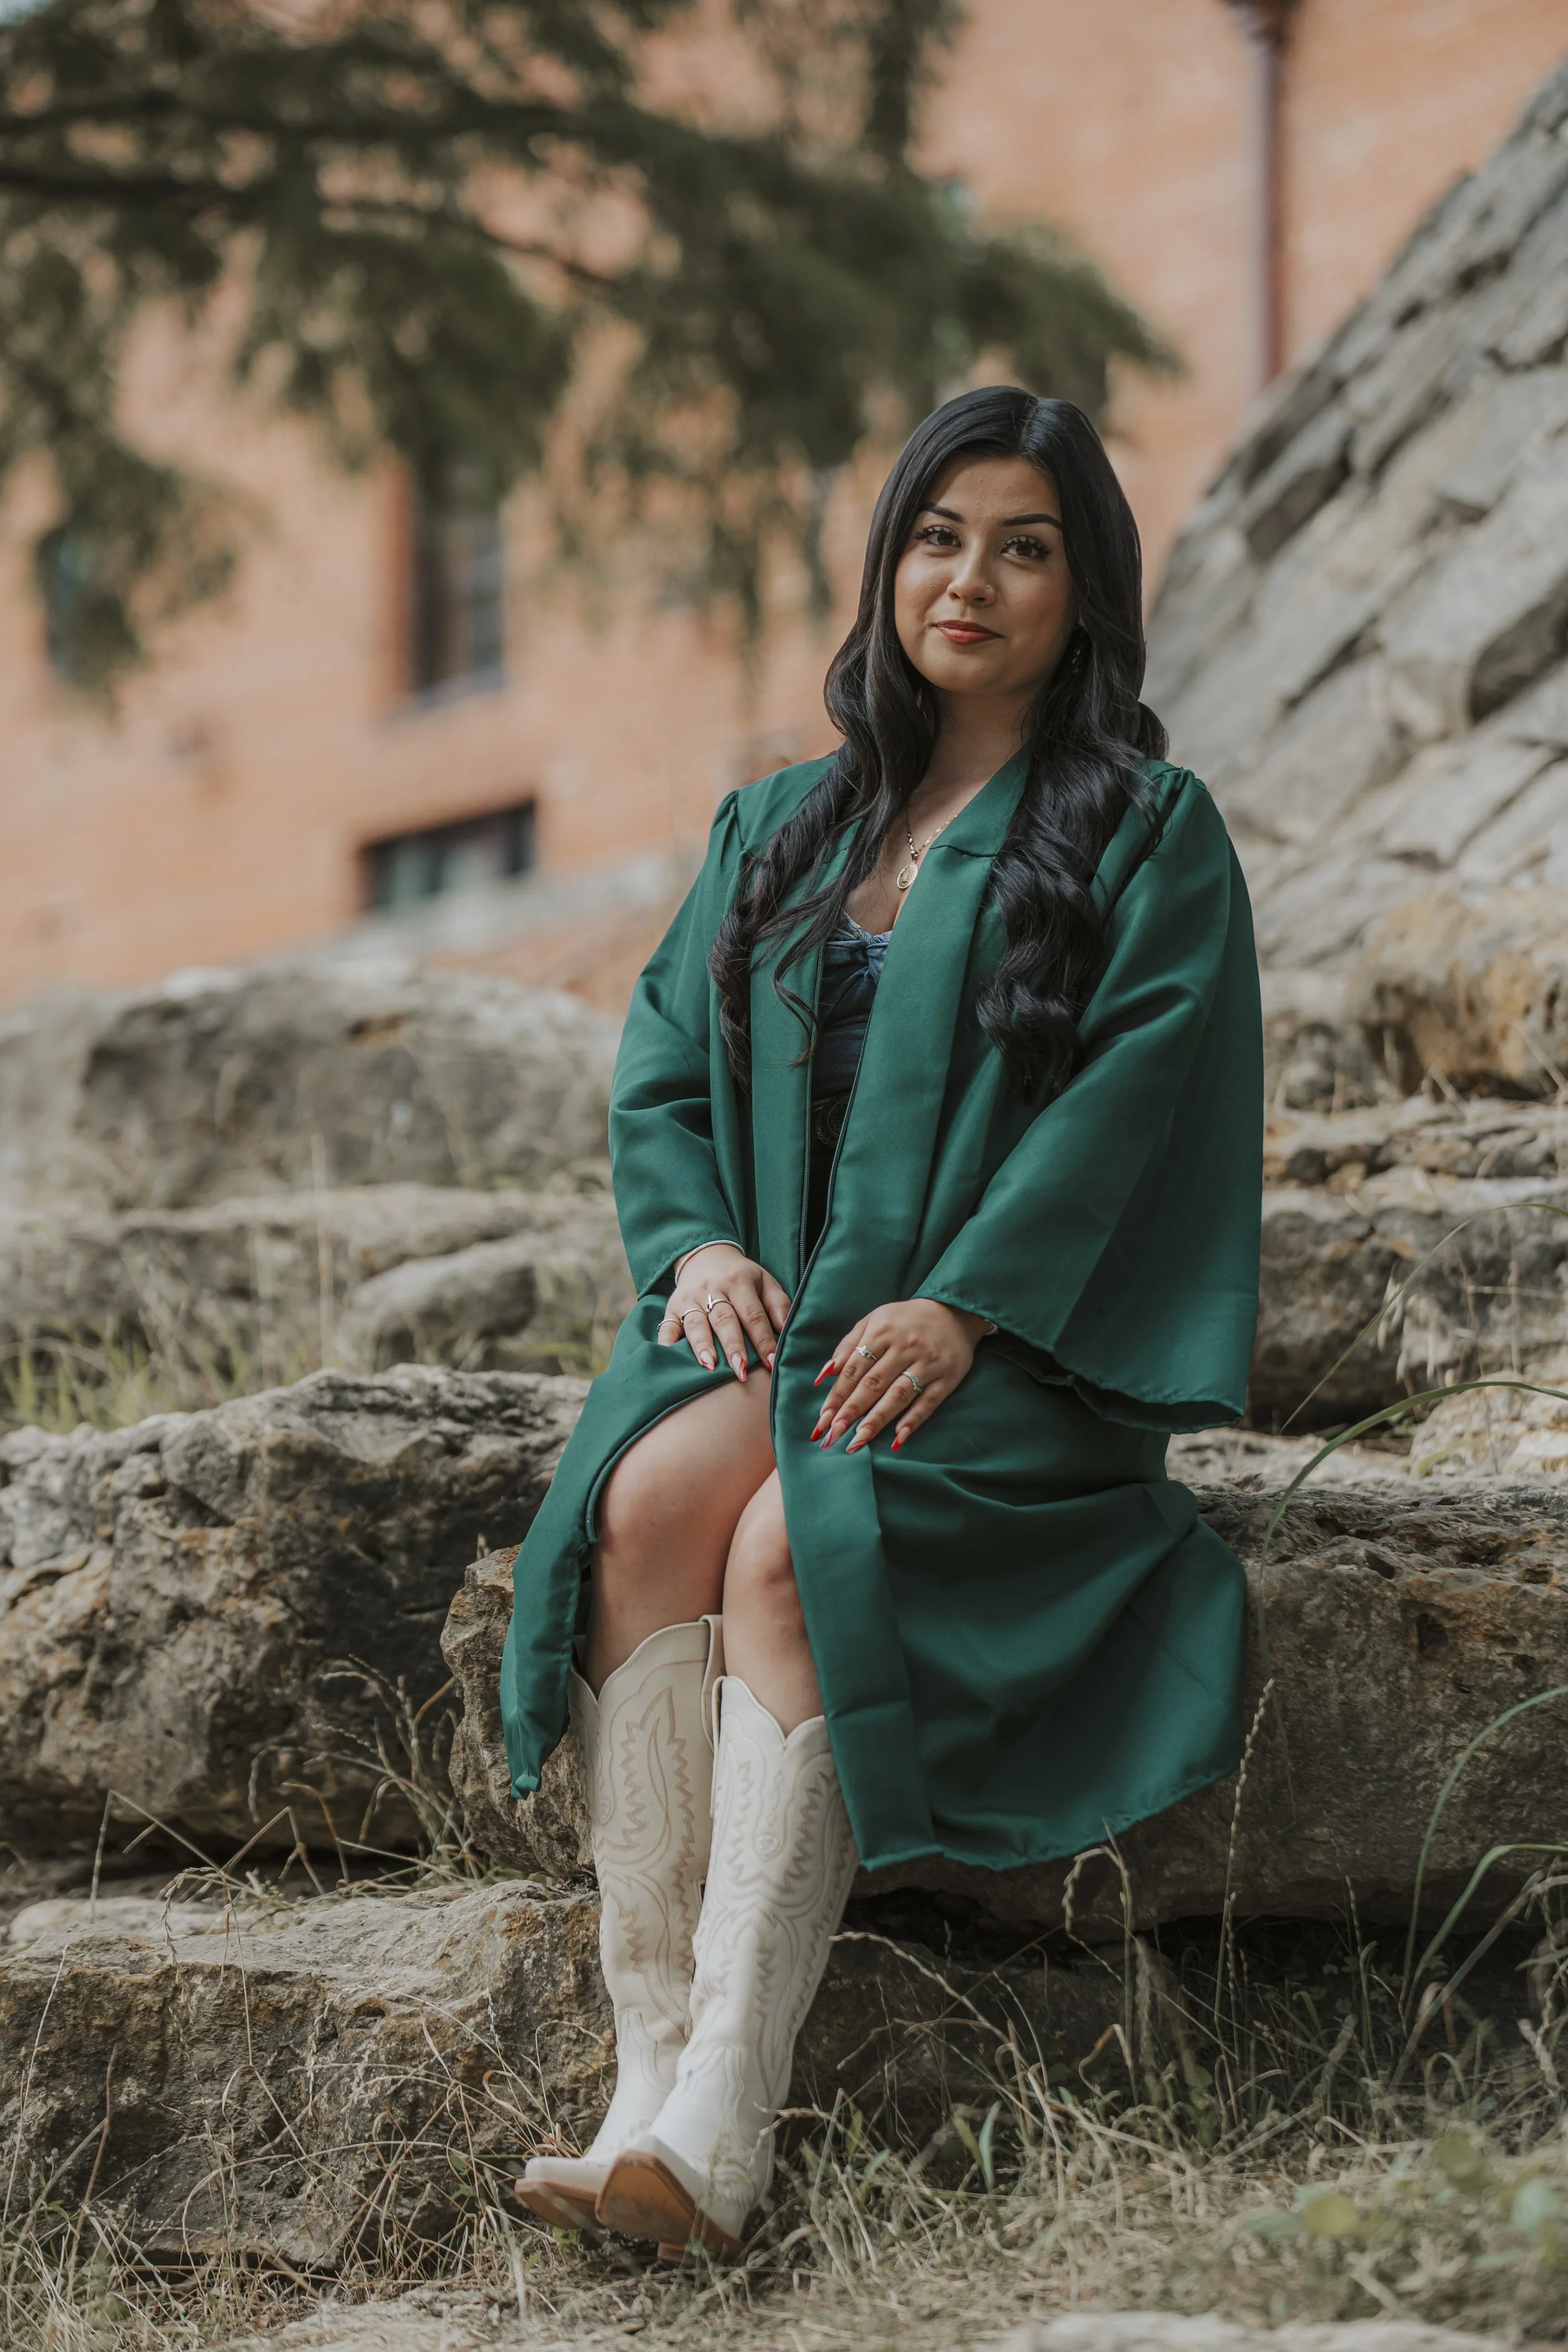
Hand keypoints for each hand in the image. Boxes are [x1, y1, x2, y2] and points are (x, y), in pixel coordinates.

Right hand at [656, 1244, 790, 1380]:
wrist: (706, 1256)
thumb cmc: (741, 1276)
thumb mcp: (764, 1281)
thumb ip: (779, 1303)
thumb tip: (786, 1329)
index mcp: (739, 1282)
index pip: (752, 1314)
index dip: (763, 1339)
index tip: (771, 1362)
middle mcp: (712, 1288)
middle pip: (724, 1319)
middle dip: (733, 1345)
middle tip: (741, 1369)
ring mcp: (689, 1298)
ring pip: (696, 1323)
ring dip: (702, 1345)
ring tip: (709, 1365)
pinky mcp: (672, 1306)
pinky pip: (667, 1325)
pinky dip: (666, 1342)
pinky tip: (669, 1356)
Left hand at [811, 1299, 991, 1452]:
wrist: (955, 1310)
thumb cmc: (905, 1320)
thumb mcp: (874, 1321)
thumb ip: (848, 1345)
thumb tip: (825, 1375)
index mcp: (882, 1332)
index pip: (854, 1369)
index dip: (837, 1395)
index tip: (822, 1420)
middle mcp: (904, 1348)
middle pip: (873, 1384)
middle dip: (851, 1411)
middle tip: (833, 1435)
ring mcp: (927, 1363)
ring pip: (899, 1395)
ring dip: (877, 1419)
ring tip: (858, 1441)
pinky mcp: (948, 1377)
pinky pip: (929, 1401)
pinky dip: (914, 1419)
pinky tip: (897, 1438)